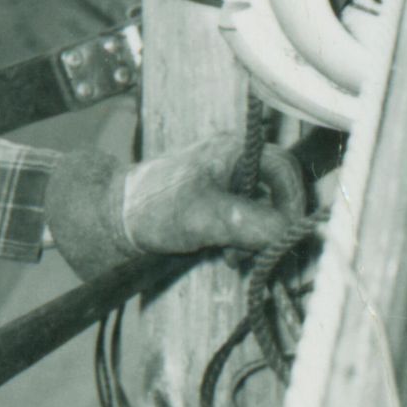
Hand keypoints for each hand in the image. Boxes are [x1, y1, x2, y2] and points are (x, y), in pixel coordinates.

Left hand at [120, 133, 300, 258]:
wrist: (111, 222)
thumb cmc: (153, 208)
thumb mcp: (207, 217)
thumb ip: (253, 223)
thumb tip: (290, 233)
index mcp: (235, 150)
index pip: (285, 170)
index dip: (294, 202)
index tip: (291, 235)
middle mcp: (235, 163)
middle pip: (278, 193)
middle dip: (272, 226)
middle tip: (257, 252)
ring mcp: (226, 185)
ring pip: (263, 212)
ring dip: (256, 239)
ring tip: (233, 256)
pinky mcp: (217, 206)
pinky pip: (246, 223)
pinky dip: (242, 242)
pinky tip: (225, 254)